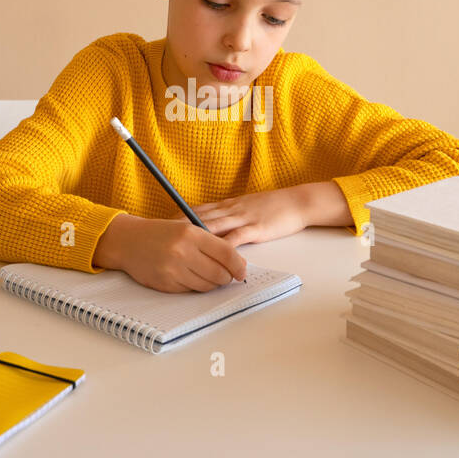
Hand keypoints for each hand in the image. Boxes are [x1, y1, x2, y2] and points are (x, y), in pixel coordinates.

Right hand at [103, 215, 246, 292]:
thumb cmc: (160, 233)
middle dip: (227, 277)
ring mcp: (173, 270)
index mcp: (191, 234)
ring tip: (209, 275)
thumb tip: (237, 262)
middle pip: (219, 274)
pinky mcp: (165, 284)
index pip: (226, 254)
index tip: (242, 271)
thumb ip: (211, 243)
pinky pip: (191, 291)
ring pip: (207, 286)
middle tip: (227, 275)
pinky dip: (195, 286)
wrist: (128, 241)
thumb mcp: (186, 228)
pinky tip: (191, 277)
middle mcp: (182, 252)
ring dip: (213, 284)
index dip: (239, 265)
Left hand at [167, 187, 309, 246]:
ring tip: (179, 246)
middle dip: (179, 226)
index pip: (198, 210)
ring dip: (195, 237)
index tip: (162, 224)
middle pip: (199, 217)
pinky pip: (236, 238)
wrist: (296, 202)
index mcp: (228, 205)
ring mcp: (242, 218)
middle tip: (161, 235)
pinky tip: (212, 255)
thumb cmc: (273, 207)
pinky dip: (223, 248)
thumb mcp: (246, 207)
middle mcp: (231, 210)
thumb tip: (212, 226)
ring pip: (214, 227)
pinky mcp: (255, 228)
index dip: (179, 217)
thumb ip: (229, 215)